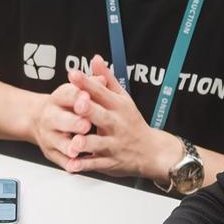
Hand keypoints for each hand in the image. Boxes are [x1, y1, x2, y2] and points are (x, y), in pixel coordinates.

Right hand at [27, 82, 91, 170]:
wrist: (39, 120)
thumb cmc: (64, 106)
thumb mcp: (74, 91)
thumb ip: (90, 85)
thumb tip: (103, 79)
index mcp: (57, 99)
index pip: (67, 95)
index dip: (77, 97)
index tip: (86, 97)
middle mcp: (50, 117)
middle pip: (60, 119)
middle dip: (73, 122)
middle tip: (86, 125)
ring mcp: (50, 136)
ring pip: (59, 142)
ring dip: (69, 146)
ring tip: (79, 149)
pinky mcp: (51, 153)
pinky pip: (60, 160)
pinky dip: (69, 164)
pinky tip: (76, 166)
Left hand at [62, 57, 182, 181]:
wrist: (151, 152)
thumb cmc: (131, 122)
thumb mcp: (123, 98)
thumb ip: (107, 79)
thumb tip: (95, 58)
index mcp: (117, 107)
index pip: (101, 92)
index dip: (87, 83)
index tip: (73, 74)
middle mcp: (116, 124)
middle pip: (101, 116)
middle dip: (89, 111)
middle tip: (77, 105)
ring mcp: (113, 144)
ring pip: (98, 143)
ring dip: (86, 143)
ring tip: (74, 142)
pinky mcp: (109, 162)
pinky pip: (96, 164)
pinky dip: (84, 166)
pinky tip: (72, 165)